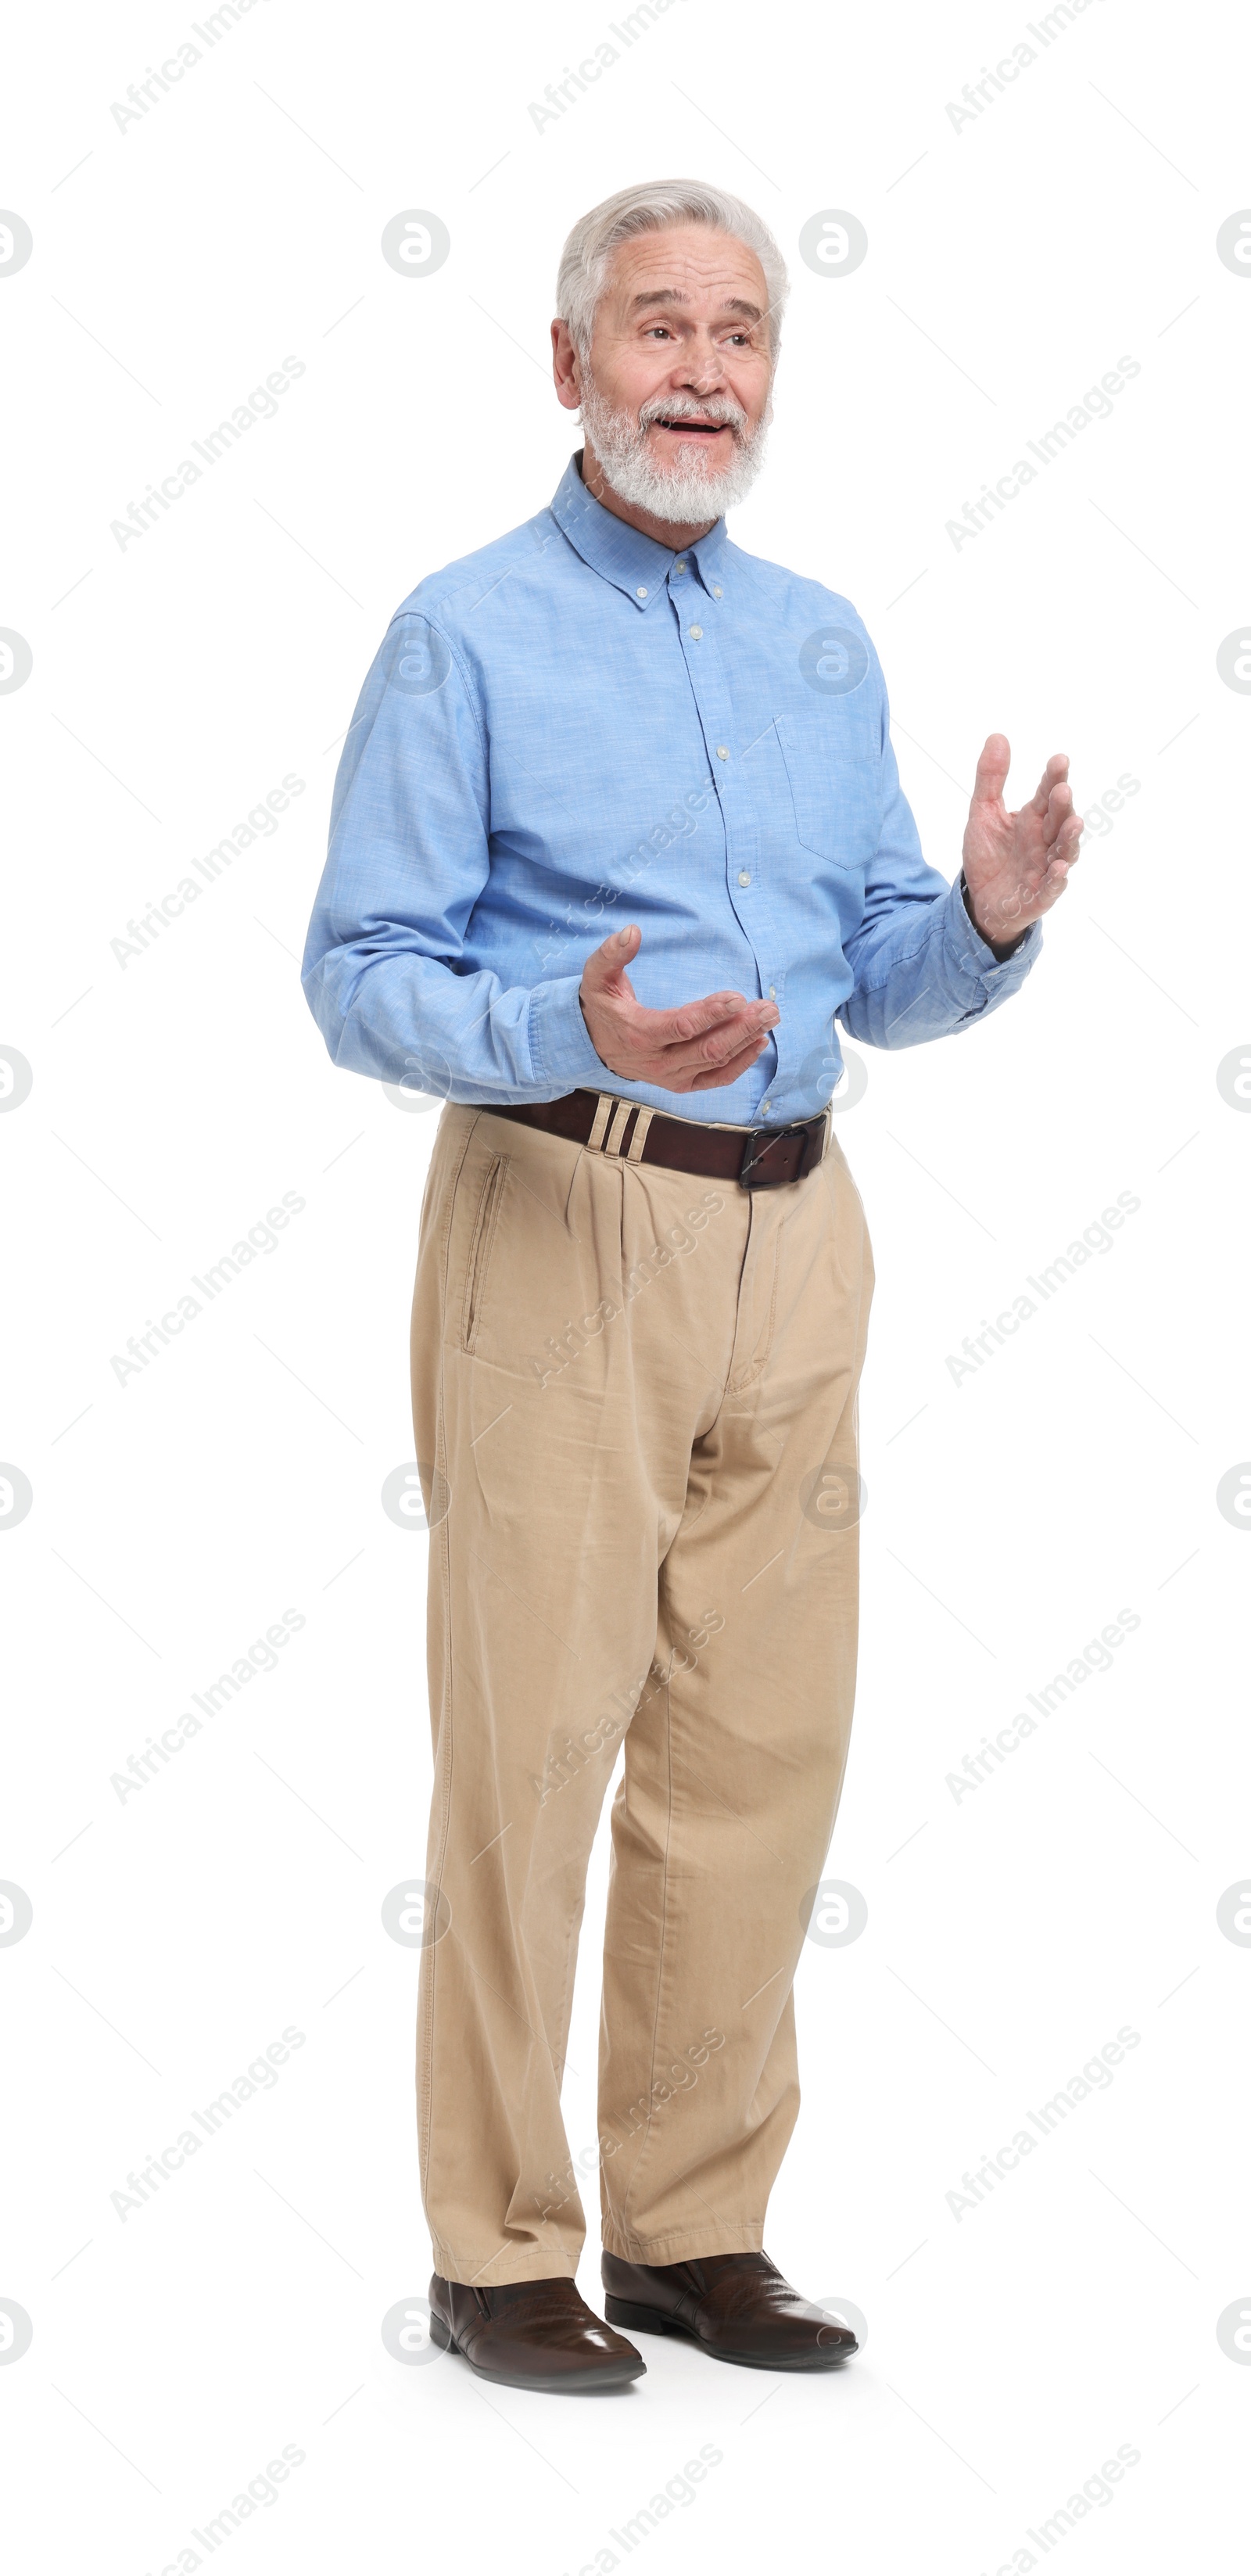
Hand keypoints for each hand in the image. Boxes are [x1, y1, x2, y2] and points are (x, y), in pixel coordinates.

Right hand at [578, 924, 777, 1092]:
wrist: (591, 1044)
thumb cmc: (600, 1005)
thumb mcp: (596, 976)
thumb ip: (612, 953)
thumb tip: (633, 931)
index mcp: (639, 1033)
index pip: (682, 1026)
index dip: (712, 1013)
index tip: (738, 997)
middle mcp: (657, 1061)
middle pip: (708, 1048)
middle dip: (741, 1027)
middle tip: (768, 1008)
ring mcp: (671, 1076)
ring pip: (716, 1062)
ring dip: (746, 1040)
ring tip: (770, 1018)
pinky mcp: (681, 1084)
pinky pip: (716, 1079)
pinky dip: (741, 1064)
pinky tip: (759, 1043)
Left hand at [961, 737, 1083, 950]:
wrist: (980, 899)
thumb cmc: (989, 855)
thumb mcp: (983, 813)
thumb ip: (991, 778)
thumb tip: (997, 736)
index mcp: (1034, 818)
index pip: (1046, 794)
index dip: (1053, 778)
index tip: (1059, 759)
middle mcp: (1045, 840)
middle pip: (1059, 820)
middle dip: (1062, 806)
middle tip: (1063, 790)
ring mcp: (1046, 867)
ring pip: (1064, 851)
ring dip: (1069, 838)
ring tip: (1074, 822)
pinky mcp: (1040, 894)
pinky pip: (1052, 887)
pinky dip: (1057, 878)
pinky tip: (1059, 868)